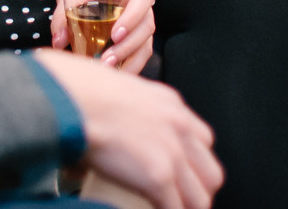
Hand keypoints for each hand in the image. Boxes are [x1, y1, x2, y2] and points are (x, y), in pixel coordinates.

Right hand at [30, 50, 221, 208]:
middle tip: (178, 200)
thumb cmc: (80, 90)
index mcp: (170, 104)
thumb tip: (112, 126)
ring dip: (185, 207)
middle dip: (197, 191)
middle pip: (211, 172)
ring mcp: (173, 153)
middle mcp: (180, 127)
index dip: (193, 164)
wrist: (75, 97)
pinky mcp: (159, 176)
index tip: (180, 176)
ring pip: (201, 198)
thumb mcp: (118, 90)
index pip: (202, 140)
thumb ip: (127, 109)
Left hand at [50, 0, 155, 74]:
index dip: (133, 17)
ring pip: (145, 43)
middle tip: (106, 61)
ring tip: (107, 70)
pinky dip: (129, 65)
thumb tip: (59, 42)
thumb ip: (63, 14)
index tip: (115, 34)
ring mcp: (140, 20)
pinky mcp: (135, 35)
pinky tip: (112, 75)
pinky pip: (138, 52)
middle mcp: (140, 2)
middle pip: (146, 26)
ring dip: (130, 60)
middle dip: (129, 47)